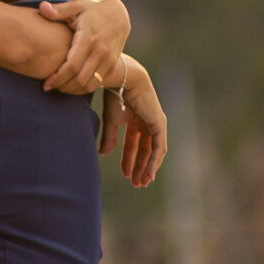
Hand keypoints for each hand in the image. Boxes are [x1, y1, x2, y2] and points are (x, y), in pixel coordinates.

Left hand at [38, 0, 130, 94]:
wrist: (119, 14)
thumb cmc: (92, 10)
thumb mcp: (76, 6)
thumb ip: (59, 10)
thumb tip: (41, 8)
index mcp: (88, 38)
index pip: (72, 65)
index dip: (58, 78)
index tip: (46, 83)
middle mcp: (100, 51)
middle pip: (80, 79)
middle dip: (63, 86)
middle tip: (50, 86)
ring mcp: (108, 59)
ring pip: (89, 84)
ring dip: (73, 90)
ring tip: (60, 87)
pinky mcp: (113, 64)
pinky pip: (98, 83)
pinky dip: (84, 89)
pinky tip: (73, 86)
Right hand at [98, 58, 166, 183]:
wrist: (123, 80)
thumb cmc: (115, 95)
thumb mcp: (111, 121)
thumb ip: (109, 137)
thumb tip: (103, 154)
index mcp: (135, 118)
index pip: (133, 143)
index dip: (129, 159)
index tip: (125, 174)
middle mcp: (147, 121)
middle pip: (145, 149)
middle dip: (140, 166)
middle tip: (136, 183)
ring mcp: (156, 122)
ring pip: (154, 150)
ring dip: (148, 167)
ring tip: (142, 182)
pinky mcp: (159, 124)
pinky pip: (159, 147)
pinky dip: (154, 161)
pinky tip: (148, 173)